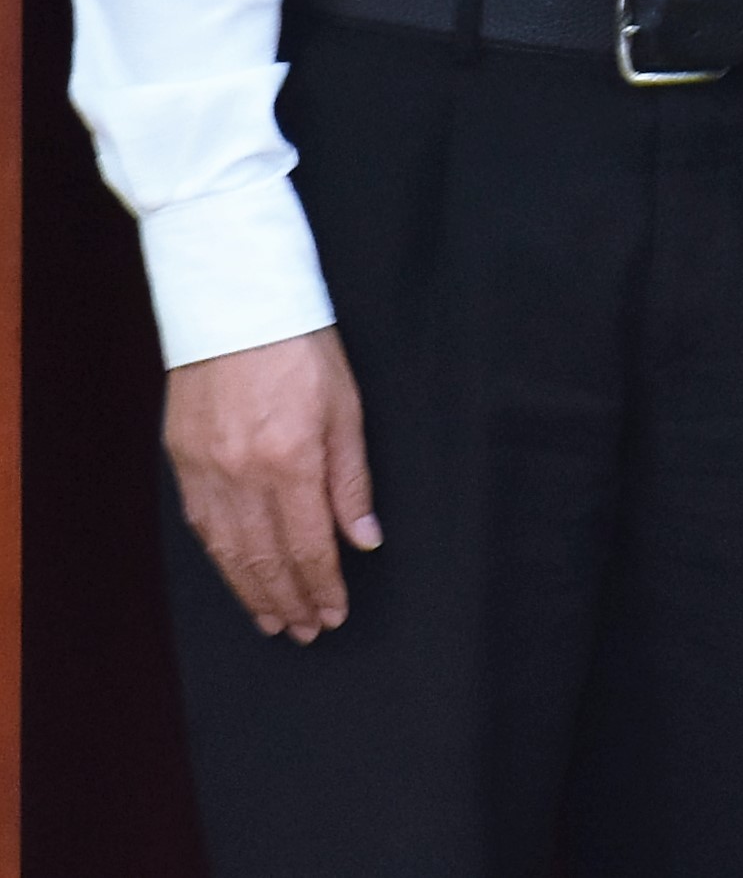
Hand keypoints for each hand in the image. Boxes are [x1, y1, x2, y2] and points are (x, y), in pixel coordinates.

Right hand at [163, 328, 377, 640]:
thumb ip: (351, 480)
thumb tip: (364, 539)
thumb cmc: (301, 351)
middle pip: (264, 558)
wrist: (233, 308)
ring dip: (250, 590)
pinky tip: (236, 574)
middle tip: (305, 630)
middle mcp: (241, 475)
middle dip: (287, 599)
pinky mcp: (181, 461)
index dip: (321, 586)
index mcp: (289, 461)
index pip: (307, 546)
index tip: (333, 613)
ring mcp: (204, 470)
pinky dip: (220, 558)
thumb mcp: (346, 409)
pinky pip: (201, 525)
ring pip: (227, 550)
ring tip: (272, 618)